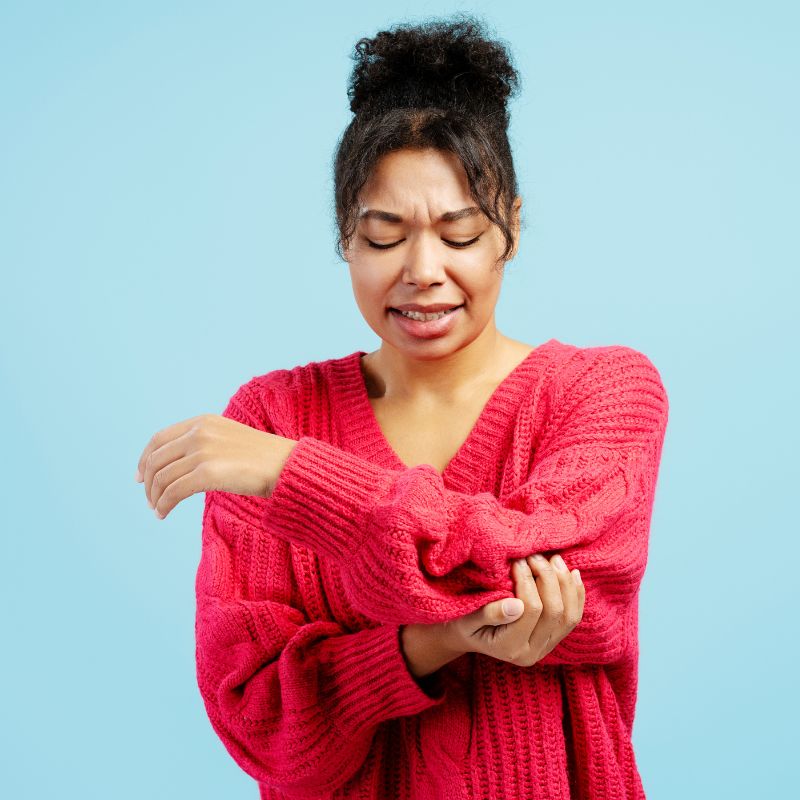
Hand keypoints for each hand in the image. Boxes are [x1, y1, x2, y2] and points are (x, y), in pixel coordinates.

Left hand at [135, 414, 297, 518]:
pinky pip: (173, 492)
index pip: (159, 439)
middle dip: (148, 482)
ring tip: (158, 510)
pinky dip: (163, 505)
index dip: (144, 459)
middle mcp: (199, 433)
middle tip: (150, 500)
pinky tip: (163, 515)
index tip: (140, 476)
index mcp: (203, 422)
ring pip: (162, 478)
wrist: (288, 466)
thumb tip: (182, 465)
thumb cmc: (265, 459)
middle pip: (157, 460)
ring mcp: (203, 451)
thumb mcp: (230, 439)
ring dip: (155, 497)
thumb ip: (206, 444)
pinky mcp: (208, 473)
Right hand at [423, 553, 583, 665]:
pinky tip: (572, 573)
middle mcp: (533, 652)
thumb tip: (516, 605)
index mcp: (510, 648)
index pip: (531, 610)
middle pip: (554, 612)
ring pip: (569, 615)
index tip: (517, 560)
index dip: (527, 580)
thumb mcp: (466, 618)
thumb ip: (489, 613)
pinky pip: (573, 617)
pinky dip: (576, 594)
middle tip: (534, 556)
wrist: (467, 635)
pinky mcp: (553, 639)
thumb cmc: (462, 622)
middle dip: (548, 578)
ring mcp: (546, 647)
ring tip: (553, 559)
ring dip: (564, 584)